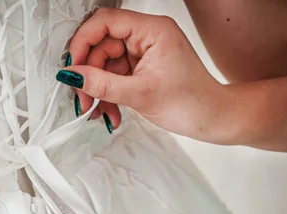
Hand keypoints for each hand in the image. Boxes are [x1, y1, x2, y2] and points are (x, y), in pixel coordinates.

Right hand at [58, 8, 231, 143]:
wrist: (213, 119)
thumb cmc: (192, 102)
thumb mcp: (140, 94)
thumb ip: (102, 84)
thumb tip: (73, 75)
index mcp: (152, 30)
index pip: (105, 22)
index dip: (84, 42)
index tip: (73, 66)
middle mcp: (147, 36)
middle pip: (101, 46)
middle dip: (90, 75)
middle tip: (83, 99)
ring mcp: (144, 52)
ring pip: (105, 65)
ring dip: (98, 91)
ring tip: (98, 111)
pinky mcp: (142, 67)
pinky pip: (114, 76)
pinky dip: (108, 95)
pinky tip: (109, 111)